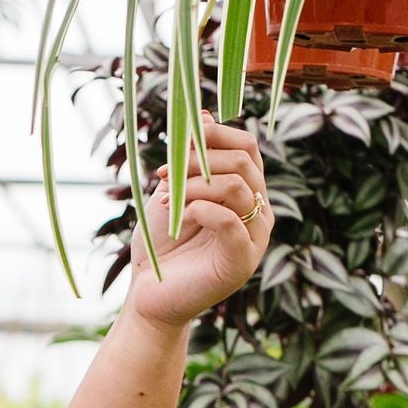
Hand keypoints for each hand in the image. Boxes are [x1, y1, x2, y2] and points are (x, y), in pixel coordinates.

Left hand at [126, 117, 272, 329]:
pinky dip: (200, 210)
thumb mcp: (172, 192)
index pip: (247, 146)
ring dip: (194, 185)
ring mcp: (254, 236)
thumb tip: (203, 113)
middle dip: (199, 159)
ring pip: (235, 186)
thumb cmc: (162, 245)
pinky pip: (230, 220)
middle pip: (244, 161)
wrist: (149, 294)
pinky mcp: (243, 260)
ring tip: (164, 201)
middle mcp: (257, 210)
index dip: (214, 134)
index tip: (178, 143)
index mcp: (245, 191)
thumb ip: (190, 159)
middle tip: (164, 172)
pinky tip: (180, 217)